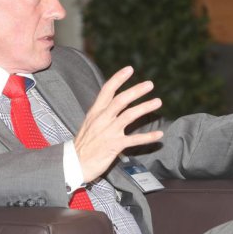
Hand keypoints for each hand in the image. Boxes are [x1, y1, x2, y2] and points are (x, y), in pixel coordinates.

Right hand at [74, 66, 162, 182]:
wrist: (74, 164)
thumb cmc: (83, 145)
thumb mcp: (89, 124)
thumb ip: (102, 114)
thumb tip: (114, 105)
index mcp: (95, 112)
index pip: (107, 90)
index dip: (118, 78)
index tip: (129, 69)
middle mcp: (102, 119)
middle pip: (121, 100)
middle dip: (136, 90)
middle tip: (150, 84)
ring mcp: (108, 132)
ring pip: (129, 115)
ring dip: (145, 107)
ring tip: (158, 102)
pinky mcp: (114, 146)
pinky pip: (134, 139)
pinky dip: (147, 137)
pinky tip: (159, 135)